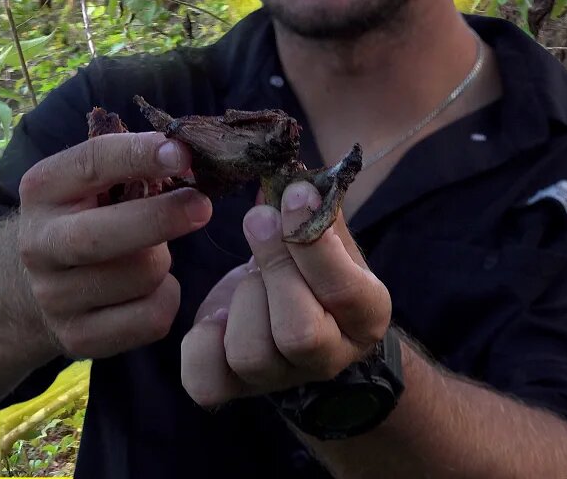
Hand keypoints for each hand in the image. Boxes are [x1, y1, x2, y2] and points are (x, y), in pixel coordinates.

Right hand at [16, 131, 211, 357]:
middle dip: (159, 218)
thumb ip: (130, 167)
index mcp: (43, 190)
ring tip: (153, 252)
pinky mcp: (78, 337)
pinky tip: (152, 288)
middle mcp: (39, 244)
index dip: (138, 155)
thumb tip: (188, 155)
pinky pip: (151, 317)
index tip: (181, 152)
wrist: (37, 285)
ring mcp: (55, 297)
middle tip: (202, 206)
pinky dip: (166, 298)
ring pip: (139, 276)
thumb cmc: (87, 216)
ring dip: (163, 261)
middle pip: (100, 236)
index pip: (90, 164)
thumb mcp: (91, 183)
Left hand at [180, 181, 391, 406]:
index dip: (313, 242)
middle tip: (259, 221)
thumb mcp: (328, 236)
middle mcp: (327, 358)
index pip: (345, 292)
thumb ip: (320, 213)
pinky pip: (205, 382)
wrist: (292, 308)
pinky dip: (201, 342)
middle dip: (273, 268)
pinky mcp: (230, 386)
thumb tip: (297, 181)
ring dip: (242, 300)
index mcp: (364, 318)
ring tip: (247, 276)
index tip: (293, 194)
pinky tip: (216, 314)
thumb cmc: (312, 264)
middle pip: (299, 333)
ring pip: (251, 354)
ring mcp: (278, 378)